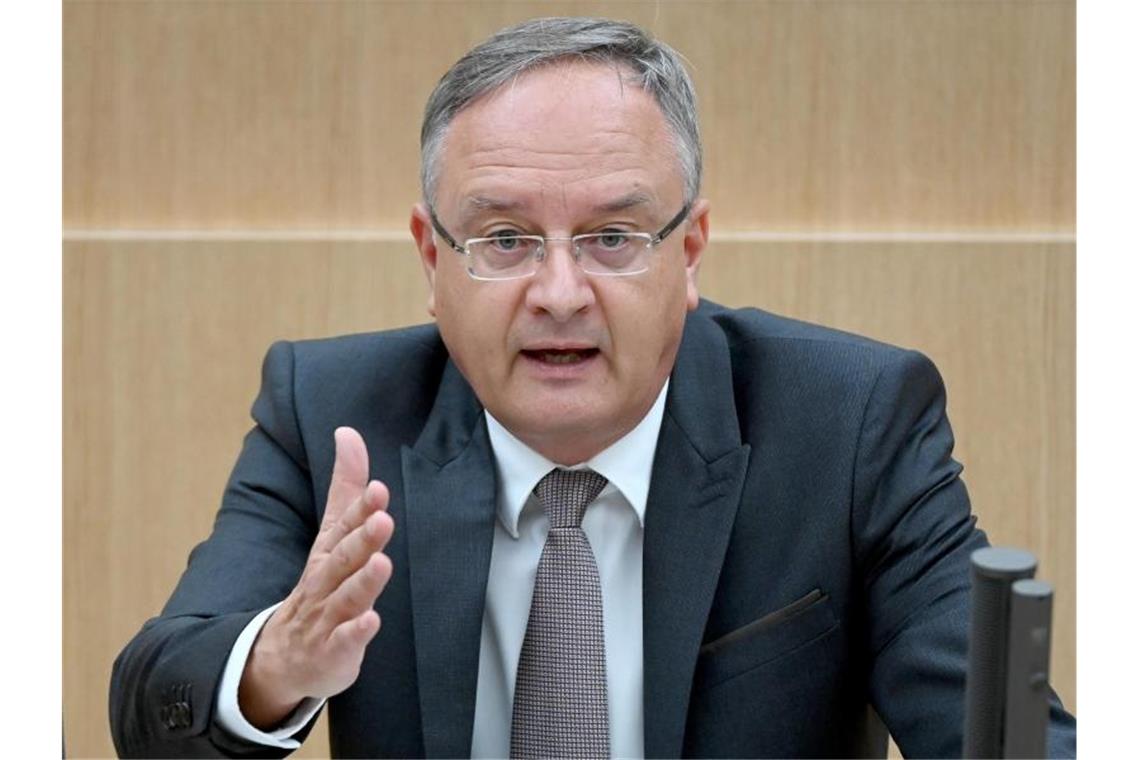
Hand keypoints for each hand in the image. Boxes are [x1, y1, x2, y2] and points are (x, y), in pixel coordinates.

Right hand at [238, 426, 394, 728]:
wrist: (284, 656)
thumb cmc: (320, 586)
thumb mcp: (332, 534)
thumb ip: (346, 487)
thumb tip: (348, 432)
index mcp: (328, 552)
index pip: (344, 526)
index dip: (361, 509)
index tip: (378, 489)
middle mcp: (326, 581)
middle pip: (344, 558)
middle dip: (362, 539)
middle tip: (382, 519)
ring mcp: (328, 616)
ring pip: (346, 597)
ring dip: (363, 581)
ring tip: (382, 563)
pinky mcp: (334, 650)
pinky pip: (345, 641)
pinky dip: (357, 632)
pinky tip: (372, 622)